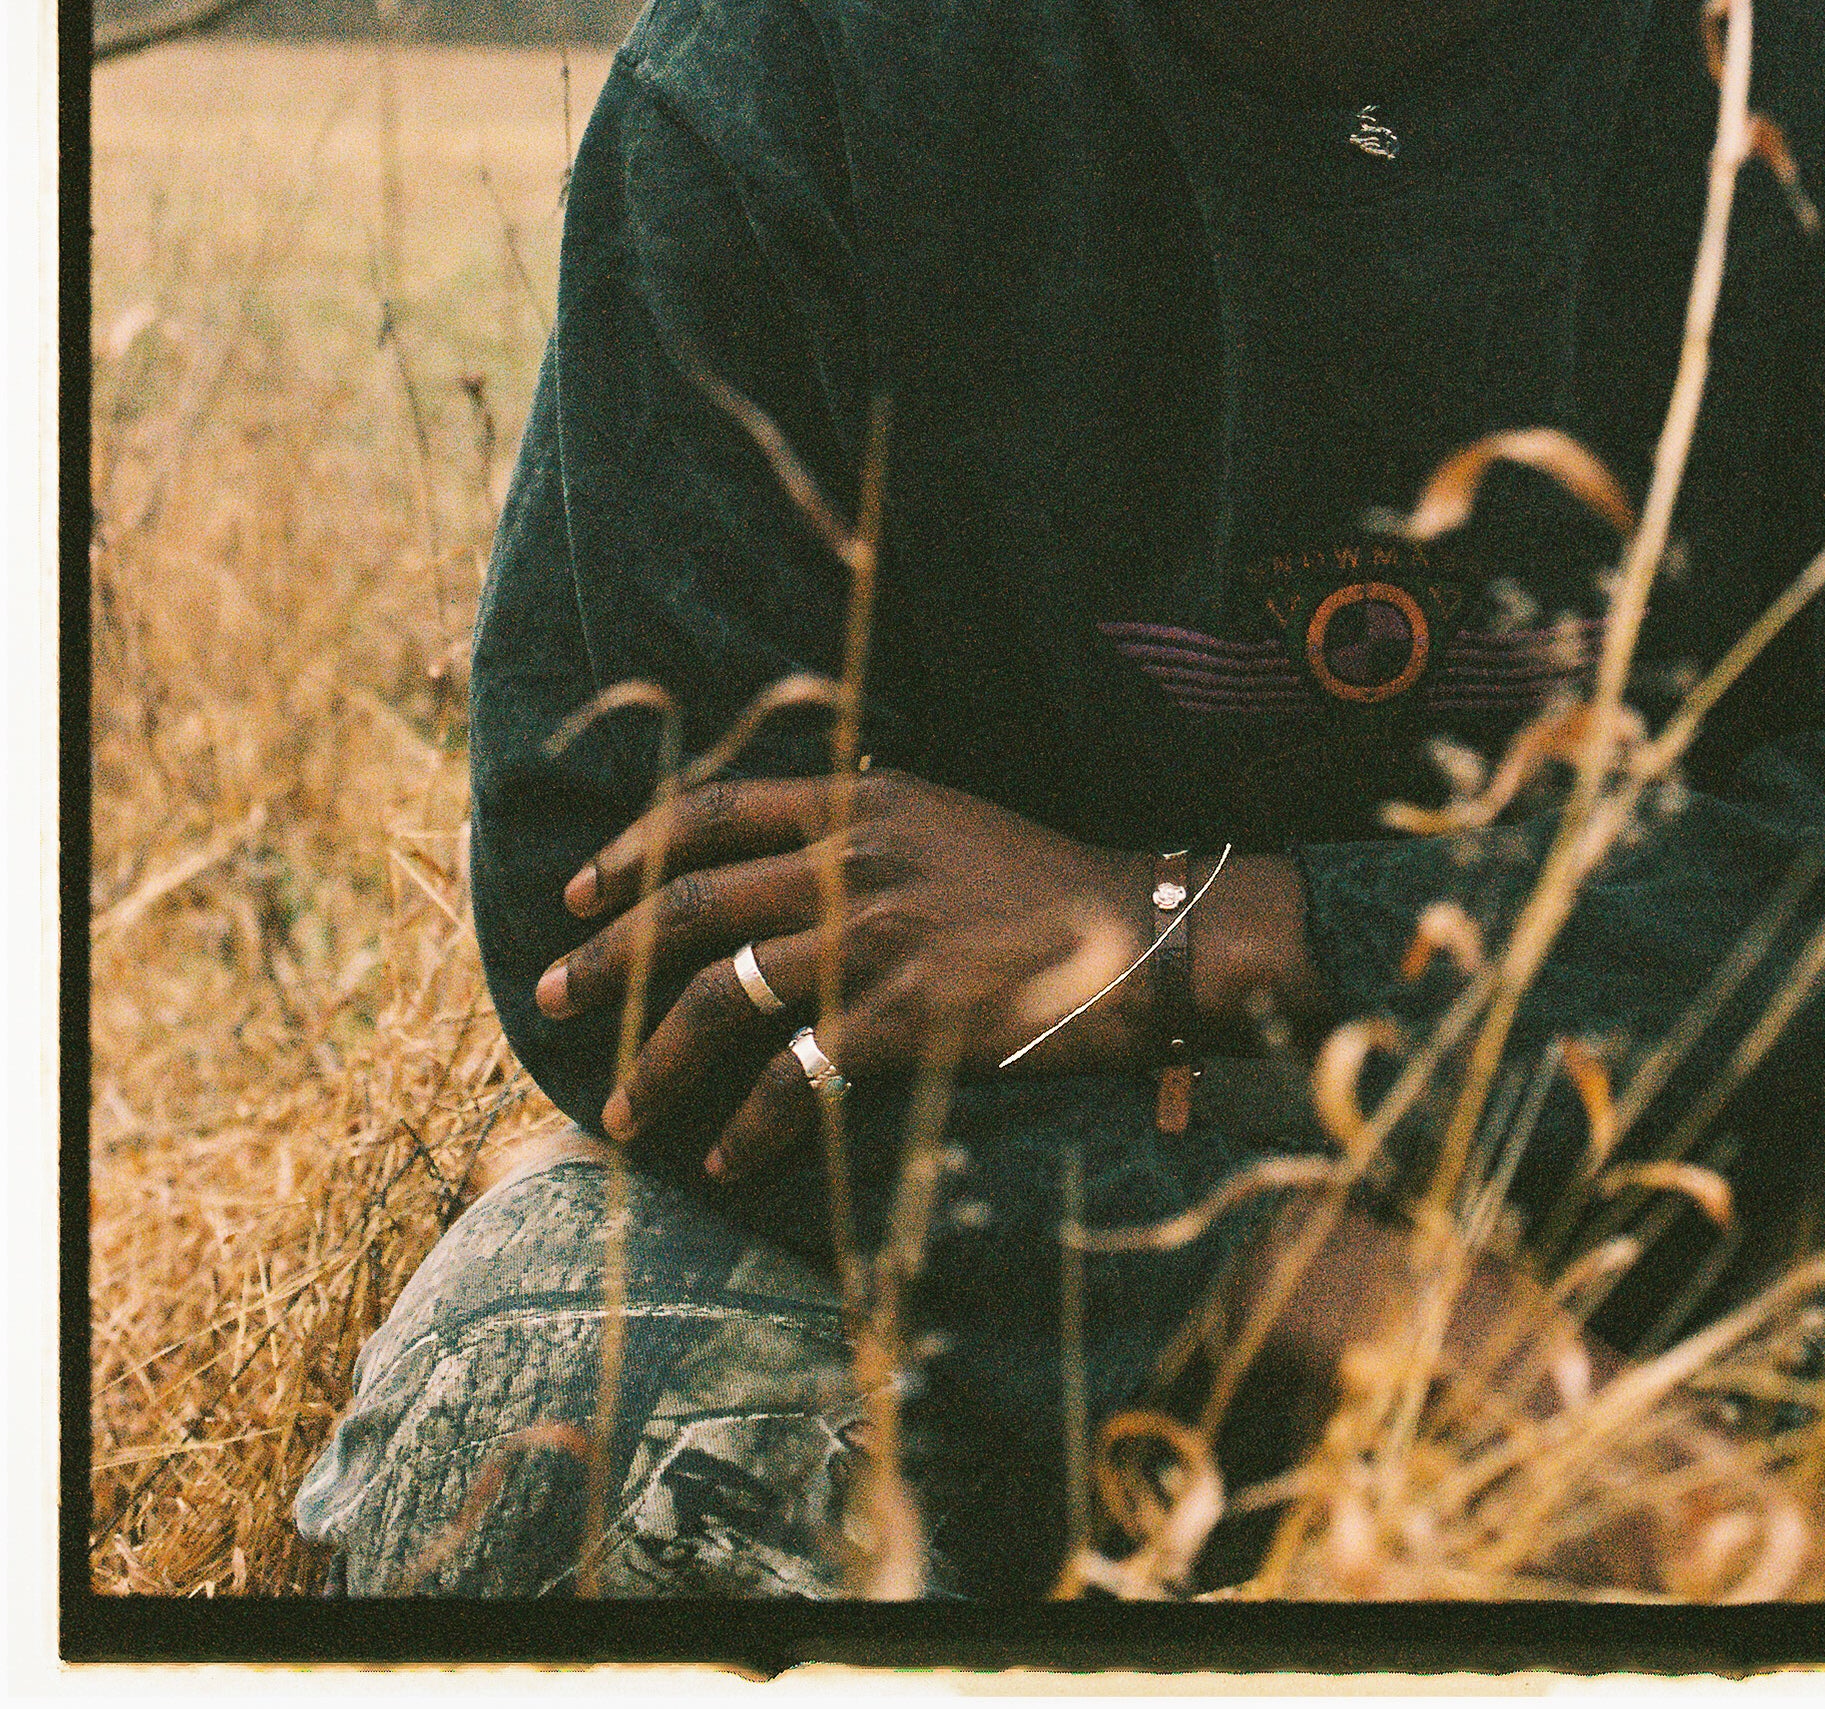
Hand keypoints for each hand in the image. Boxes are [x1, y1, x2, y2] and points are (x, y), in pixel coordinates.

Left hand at [534, 770, 1155, 1172]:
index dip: (630, 850)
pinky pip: (793, 1077)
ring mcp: (876, 940)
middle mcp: (855, 860)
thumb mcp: (943, 817)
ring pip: (722, 995)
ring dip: (653, 1059)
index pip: (712, 811)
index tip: (578, 892)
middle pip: (691, 905)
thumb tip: (776, 845)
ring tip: (618, 1110)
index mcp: (861, 800)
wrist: (1140, 934)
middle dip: (605, 956)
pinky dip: (746, 1125)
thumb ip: (859, 821)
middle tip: (550, 997)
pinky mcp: (905, 1018)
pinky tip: (723, 1158)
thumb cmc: (1042, 881)